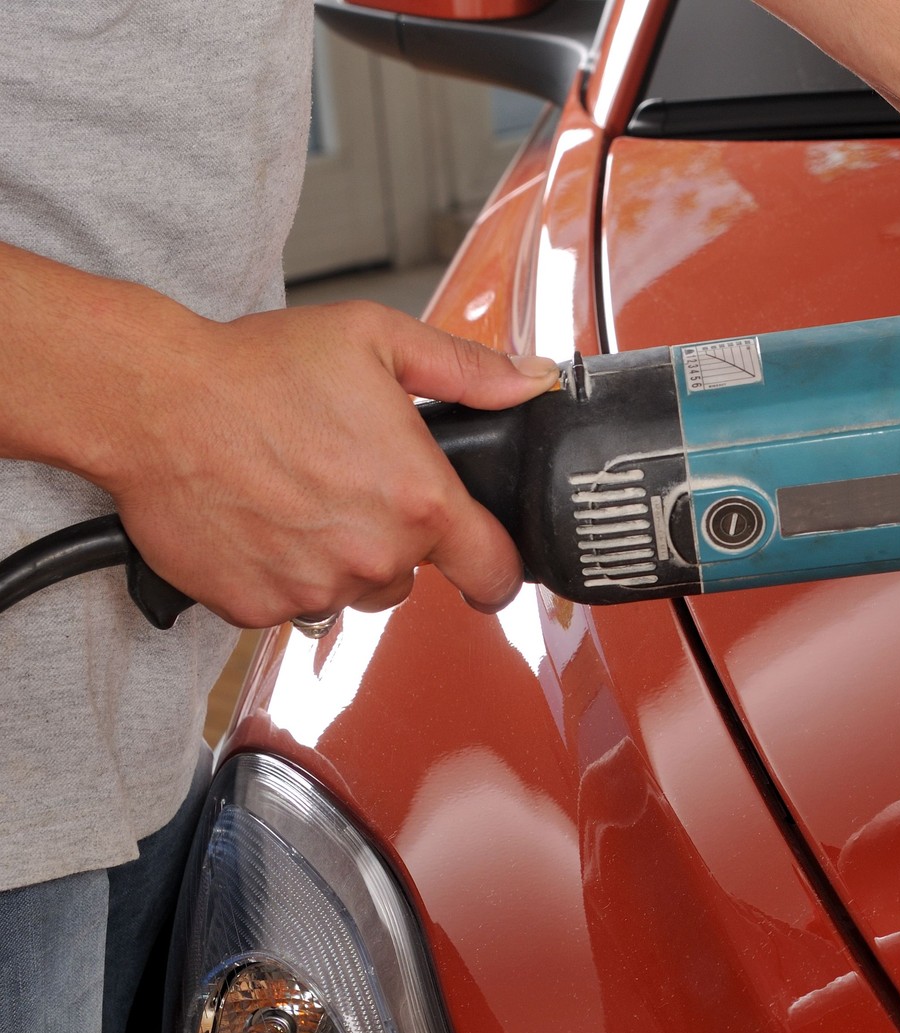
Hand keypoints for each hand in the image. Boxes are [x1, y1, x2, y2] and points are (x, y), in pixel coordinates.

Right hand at [101, 302, 555, 628]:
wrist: (153, 402)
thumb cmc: (257, 369)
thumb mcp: (379, 341)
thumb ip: (467, 370)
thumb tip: (530, 382)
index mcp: (420, 501)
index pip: (495, 572)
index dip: (498, 568)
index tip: (486, 562)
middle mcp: (374, 557)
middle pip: (412, 574)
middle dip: (393, 537)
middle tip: (348, 483)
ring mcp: (313, 589)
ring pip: (352, 590)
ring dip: (337, 557)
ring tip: (298, 495)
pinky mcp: (255, 607)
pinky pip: (289, 601)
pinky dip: (280, 570)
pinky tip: (260, 517)